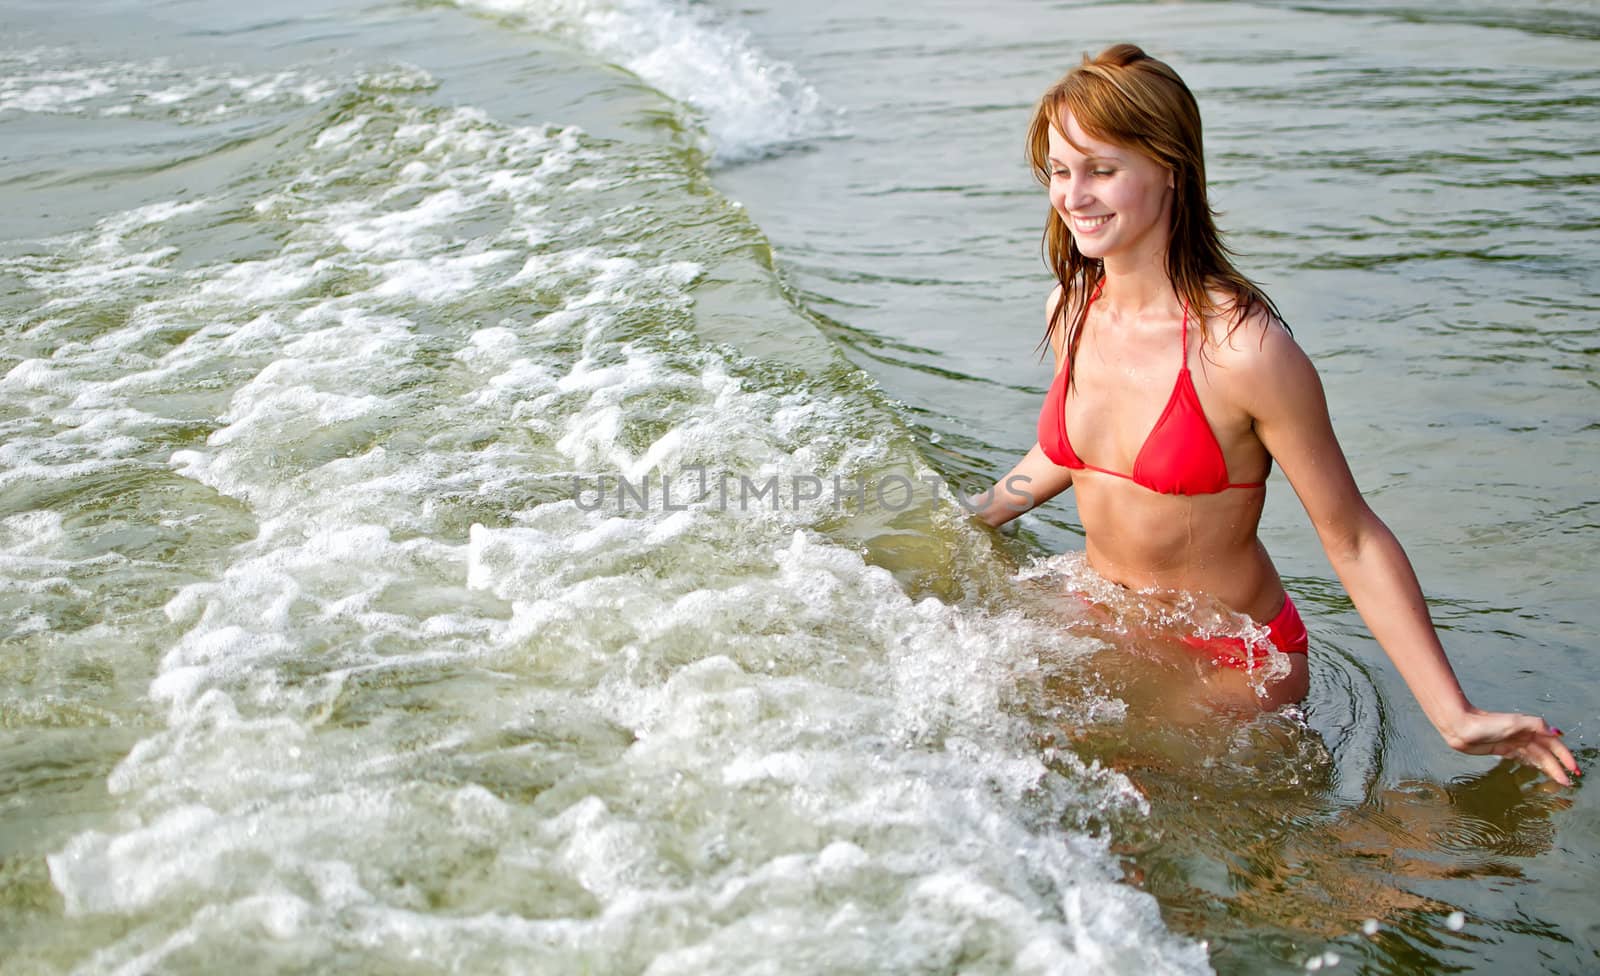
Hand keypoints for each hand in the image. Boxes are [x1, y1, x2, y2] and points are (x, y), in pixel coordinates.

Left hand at [1445, 708, 1580, 785]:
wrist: (1461, 728)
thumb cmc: (1486, 723)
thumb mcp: (1514, 722)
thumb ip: (1536, 725)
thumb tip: (1557, 732)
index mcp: (1530, 729)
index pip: (1553, 744)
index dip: (1564, 756)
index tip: (1573, 769)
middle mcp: (1524, 735)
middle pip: (1546, 753)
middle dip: (1557, 767)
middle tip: (1566, 782)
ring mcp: (1514, 743)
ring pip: (1536, 757)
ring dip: (1547, 767)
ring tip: (1556, 781)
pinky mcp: (1503, 749)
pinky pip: (1523, 758)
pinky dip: (1532, 764)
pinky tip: (1537, 770)